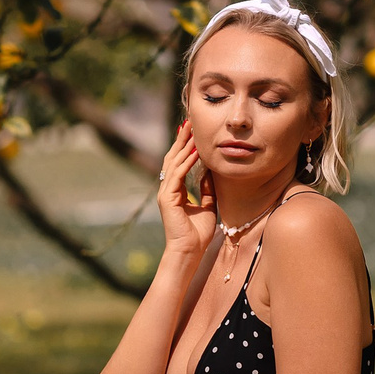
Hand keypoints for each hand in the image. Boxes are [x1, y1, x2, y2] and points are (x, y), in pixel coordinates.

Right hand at [157, 128, 216, 260]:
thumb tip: (209, 171)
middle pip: (173, 158)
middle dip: (182, 139)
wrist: (190, 252)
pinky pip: (177, 175)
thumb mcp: (207, 205)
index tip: (193, 131)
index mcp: (174, 191)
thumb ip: (206, 188)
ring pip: (173, 163)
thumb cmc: (198, 234)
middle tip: (189, 122)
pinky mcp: (167, 199)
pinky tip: (196, 151)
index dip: (185, 146)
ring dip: (184, 146)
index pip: (178, 163)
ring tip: (191, 130)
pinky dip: (186, 162)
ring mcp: (165, 193)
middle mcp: (167, 189)